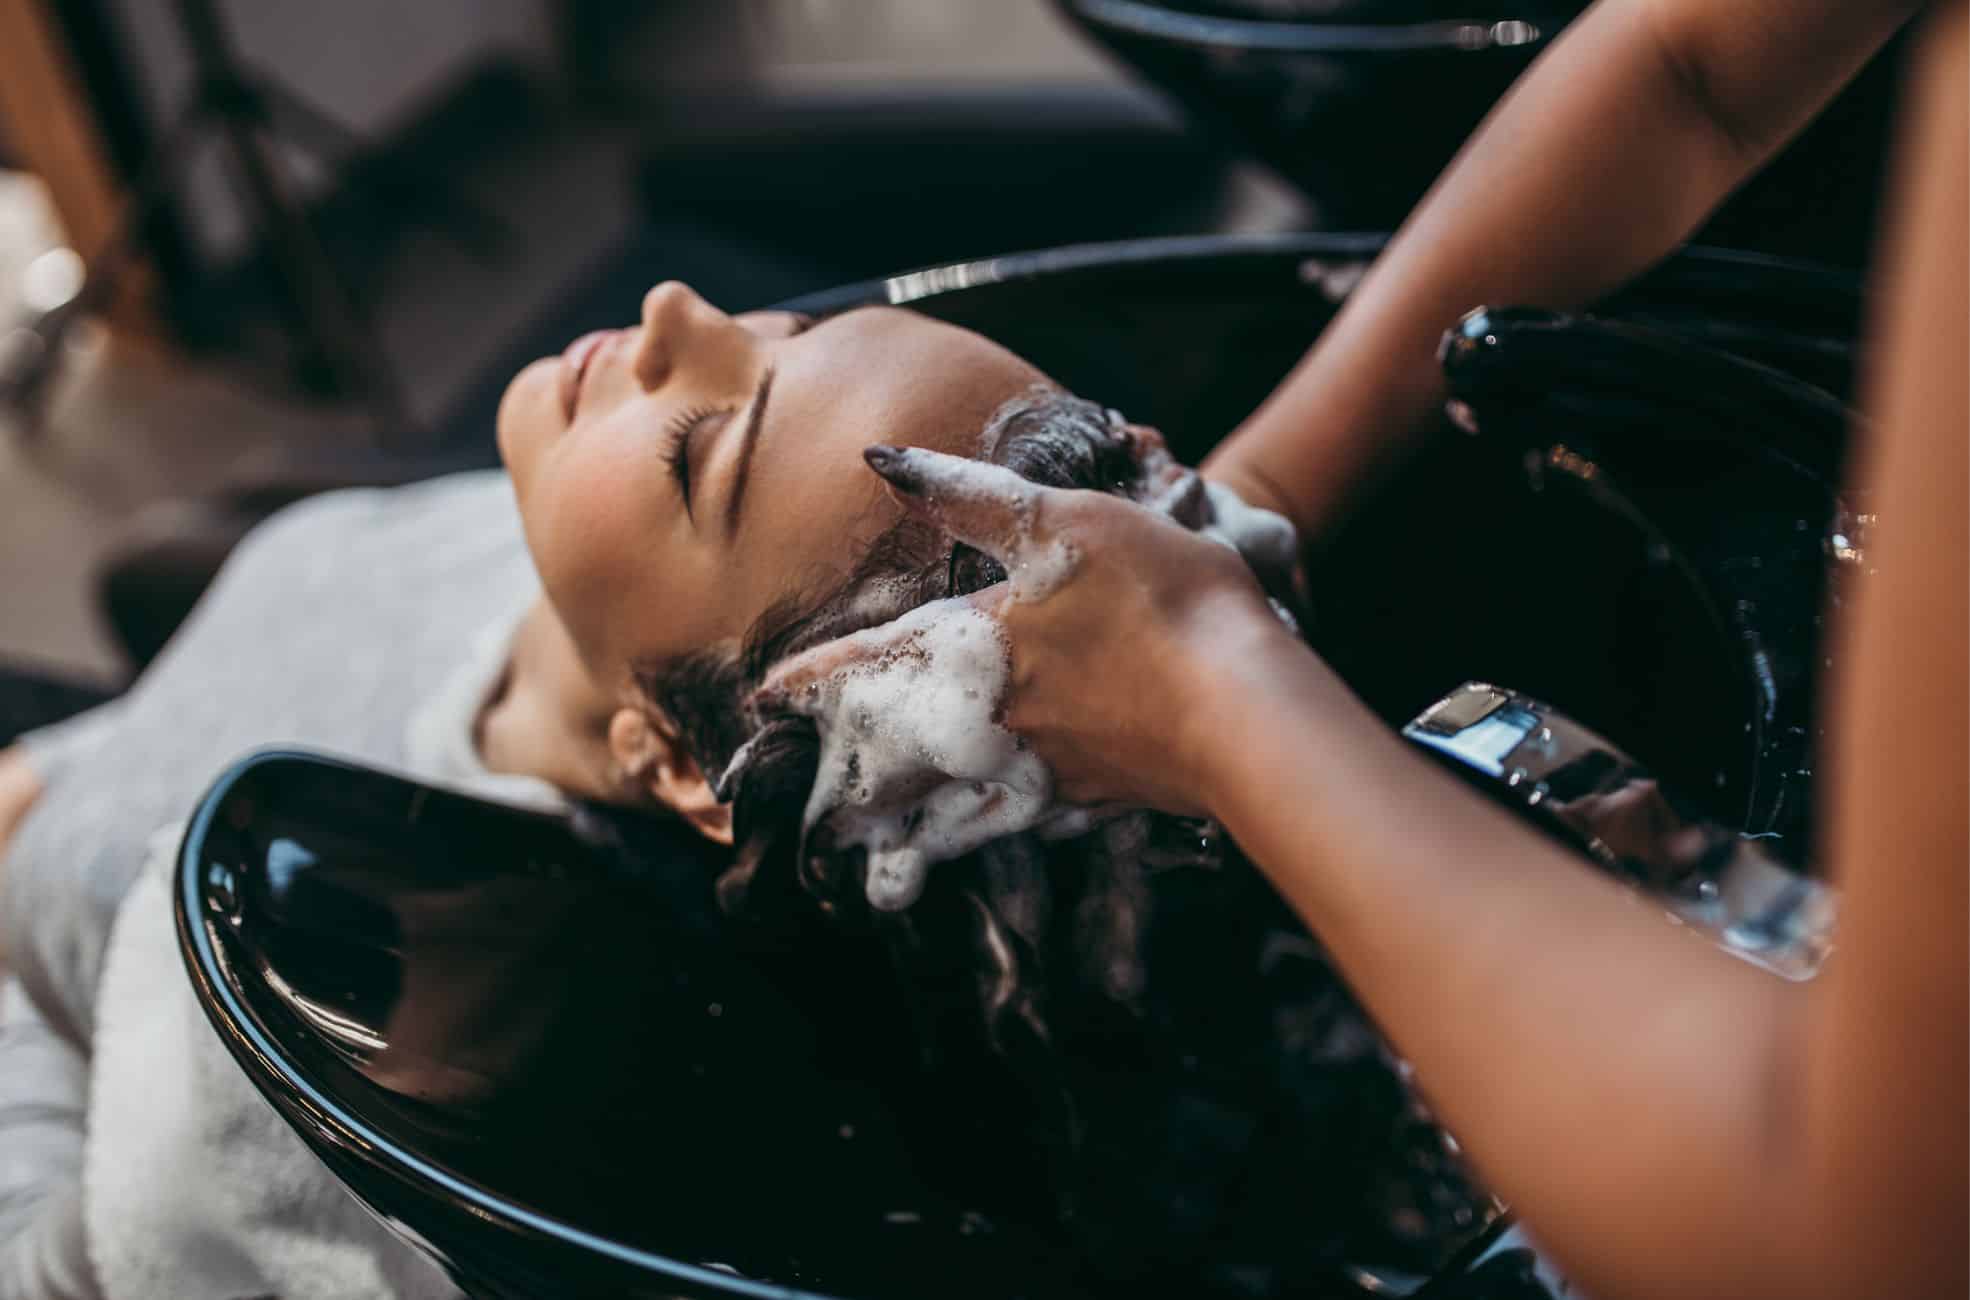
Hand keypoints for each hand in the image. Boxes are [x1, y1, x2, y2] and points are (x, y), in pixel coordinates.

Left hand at [759, 446, 1297, 815]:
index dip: (814, 679)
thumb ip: (969, 493)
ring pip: (954, 813)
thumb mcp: (1062, 521)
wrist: (1245, 706)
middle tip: (810, 810)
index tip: (765, 700)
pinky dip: (991, 842)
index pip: (871, 663)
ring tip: (873, 858)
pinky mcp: (1099, 798)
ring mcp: (1046, 770)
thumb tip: (882, 462)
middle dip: (850, 784)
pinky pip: (1025, 827)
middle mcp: (994, 721)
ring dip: (906, 833)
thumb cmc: (1155, 599)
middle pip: (899, 760)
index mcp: (975, 649)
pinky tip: (992, 844)